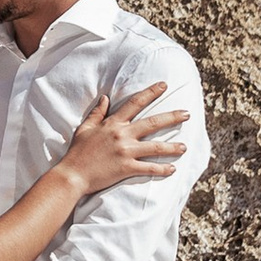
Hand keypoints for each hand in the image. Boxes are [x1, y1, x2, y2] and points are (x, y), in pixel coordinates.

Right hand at [63, 78, 186, 196]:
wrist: (72, 175)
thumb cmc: (77, 152)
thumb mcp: (85, 128)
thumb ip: (97, 112)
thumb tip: (105, 97)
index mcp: (112, 123)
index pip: (135, 103)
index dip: (151, 92)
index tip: (164, 86)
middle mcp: (122, 135)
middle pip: (153, 123)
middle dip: (172, 117)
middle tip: (187, 114)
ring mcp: (125, 152)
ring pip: (155, 147)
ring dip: (172, 147)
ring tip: (185, 147)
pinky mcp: (126, 168)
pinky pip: (149, 168)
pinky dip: (162, 169)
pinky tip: (173, 169)